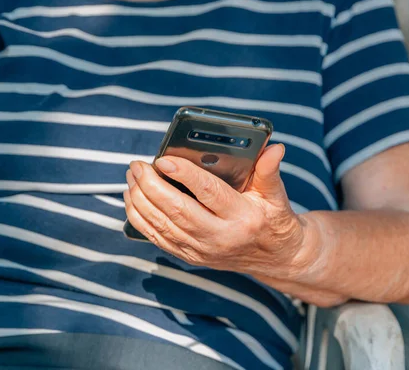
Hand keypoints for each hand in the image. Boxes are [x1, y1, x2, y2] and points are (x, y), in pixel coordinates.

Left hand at [123, 144, 314, 279]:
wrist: (275, 259)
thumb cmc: (274, 220)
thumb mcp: (277, 195)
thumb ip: (269, 171)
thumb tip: (274, 148)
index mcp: (243, 218)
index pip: (209, 193)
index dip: (185, 175)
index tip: (163, 159)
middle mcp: (221, 238)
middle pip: (178, 211)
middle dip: (151, 186)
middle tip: (137, 165)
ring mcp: (203, 251)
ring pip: (162, 225)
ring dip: (140, 200)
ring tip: (131, 177)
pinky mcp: (191, 257)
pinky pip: (158, 238)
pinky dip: (140, 219)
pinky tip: (132, 199)